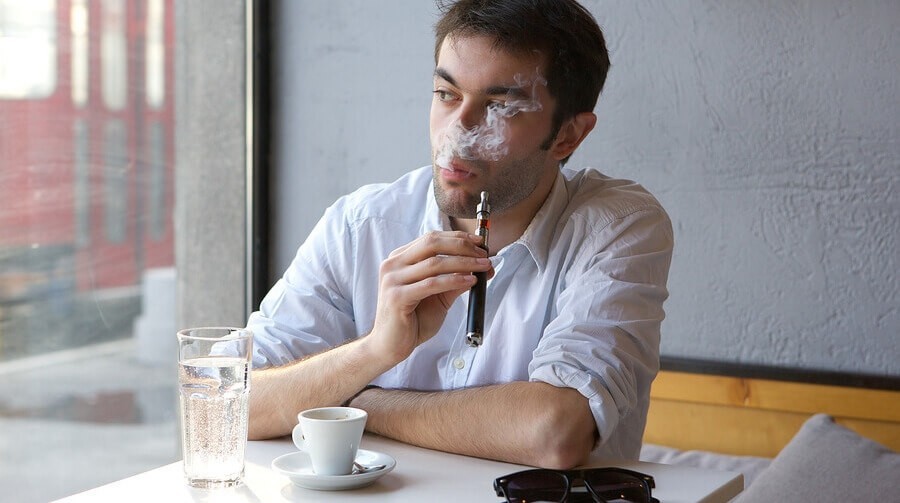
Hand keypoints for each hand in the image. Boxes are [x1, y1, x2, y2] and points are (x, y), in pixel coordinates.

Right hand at [368, 231, 491, 364]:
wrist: (390, 346)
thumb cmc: (413, 321)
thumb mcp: (438, 296)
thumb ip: (455, 279)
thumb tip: (482, 267)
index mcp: (400, 259)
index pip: (431, 238)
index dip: (458, 238)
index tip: (480, 243)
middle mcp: (393, 264)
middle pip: (432, 244)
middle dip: (462, 246)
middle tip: (484, 255)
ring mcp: (393, 280)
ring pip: (434, 263)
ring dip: (464, 263)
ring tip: (484, 267)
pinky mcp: (397, 297)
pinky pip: (431, 284)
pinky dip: (454, 280)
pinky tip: (470, 281)